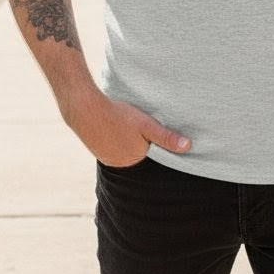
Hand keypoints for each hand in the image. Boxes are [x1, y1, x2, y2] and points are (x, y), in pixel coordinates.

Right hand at [65, 89, 191, 167]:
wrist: (84, 109)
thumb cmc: (118, 116)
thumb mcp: (146, 124)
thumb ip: (166, 137)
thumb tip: (188, 147)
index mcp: (135, 160)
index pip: (152, 157)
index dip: (155, 146)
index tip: (157, 137)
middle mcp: (121, 164)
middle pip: (138, 155)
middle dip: (142, 145)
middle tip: (141, 130)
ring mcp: (107, 158)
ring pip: (124, 151)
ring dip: (128, 142)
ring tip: (128, 128)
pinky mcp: (97, 150)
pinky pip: (112, 148)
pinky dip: (116, 140)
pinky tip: (116, 128)